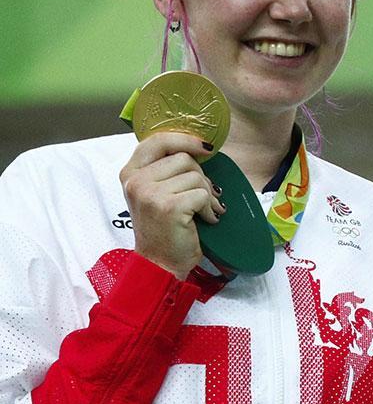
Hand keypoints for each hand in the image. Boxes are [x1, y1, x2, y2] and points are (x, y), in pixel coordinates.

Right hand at [119, 131, 222, 278]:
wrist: (160, 264)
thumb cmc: (164, 230)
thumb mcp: (155, 194)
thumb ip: (166, 171)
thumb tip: (198, 149)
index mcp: (130, 173)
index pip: (157, 140)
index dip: (185, 139)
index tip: (205, 148)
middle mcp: (136, 180)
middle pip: (183, 158)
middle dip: (201, 176)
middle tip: (204, 197)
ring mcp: (150, 193)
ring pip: (195, 176)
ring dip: (208, 194)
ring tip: (205, 211)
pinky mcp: (168, 206)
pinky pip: (202, 194)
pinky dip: (210, 208)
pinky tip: (206, 220)